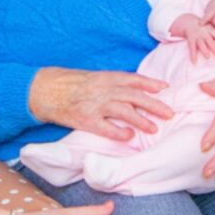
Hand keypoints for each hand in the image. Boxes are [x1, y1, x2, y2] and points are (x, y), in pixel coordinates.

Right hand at [30, 67, 173, 142]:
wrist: (46, 90)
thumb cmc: (70, 84)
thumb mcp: (93, 77)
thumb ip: (112, 83)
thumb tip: (133, 90)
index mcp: (106, 78)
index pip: (133, 79)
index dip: (150, 83)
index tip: (165, 87)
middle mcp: (104, 90)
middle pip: (134, 96)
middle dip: (154, 104)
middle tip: (169, 113)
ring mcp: (95, 105)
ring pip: (124, 111)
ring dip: (141, 120)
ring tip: (154, 128)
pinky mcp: (86, 119)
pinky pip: (106, 128)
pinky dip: (119, 132)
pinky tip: (129, 137)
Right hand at [172, 13, 214, 60]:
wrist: (189, 23)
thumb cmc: (203, 26)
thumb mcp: (212, 26)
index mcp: (210, 30)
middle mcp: (204, 34)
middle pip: (209, 41)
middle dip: (214, 47)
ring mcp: (197, 37)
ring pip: (201, 45)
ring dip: (204, 51)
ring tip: (208, 57)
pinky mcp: (191, 41)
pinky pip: (192, 49)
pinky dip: (193, 55)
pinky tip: (194, 62)